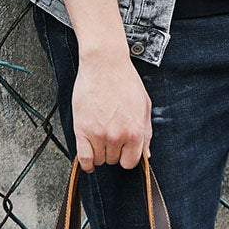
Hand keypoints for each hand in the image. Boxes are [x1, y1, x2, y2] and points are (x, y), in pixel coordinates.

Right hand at [71, 45, 152, 171]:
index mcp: (135, 132)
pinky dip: (86, 163)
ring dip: (100, 153)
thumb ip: (146, 134)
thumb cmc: (125, 81)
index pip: (130, 162)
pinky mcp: (82, 130)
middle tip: (111, 136)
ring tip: (100, 139)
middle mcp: (117, 136)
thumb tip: (145, 155)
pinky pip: (83, 157)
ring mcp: (98, 134)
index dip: (127, 157)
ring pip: (99, 159)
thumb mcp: (144, 107)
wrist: (104, 64)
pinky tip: (89, 162)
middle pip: (114, 161)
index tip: (123, 151)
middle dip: (113, 152)